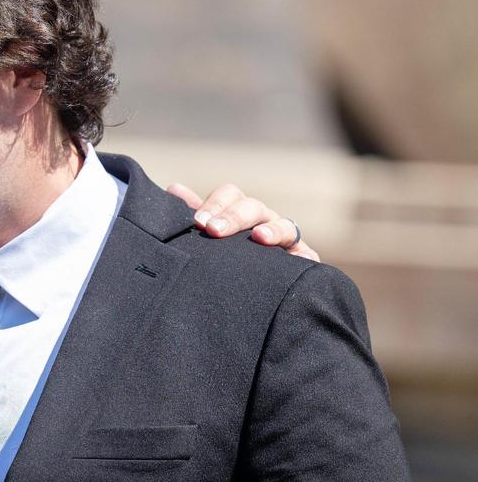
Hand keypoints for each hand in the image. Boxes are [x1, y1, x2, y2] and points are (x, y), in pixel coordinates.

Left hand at [166, 182, 320, 261]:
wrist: (252, 292)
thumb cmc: (226, 254)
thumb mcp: (210, 233)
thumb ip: (194, 213)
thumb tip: (173, 189)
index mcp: (239, 211)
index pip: (230, 195)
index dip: (215, 204)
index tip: (198, 222)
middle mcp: (264, 220)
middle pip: (253, 207)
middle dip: (233, 216)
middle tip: (213, 230)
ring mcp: (286, 240)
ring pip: (286, 226)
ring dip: (273, 229)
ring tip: (259, 238)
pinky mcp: (302, 261)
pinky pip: (308, 257)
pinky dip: (305, 257)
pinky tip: (300, 261)